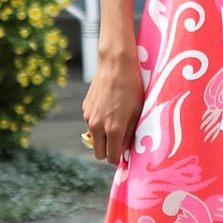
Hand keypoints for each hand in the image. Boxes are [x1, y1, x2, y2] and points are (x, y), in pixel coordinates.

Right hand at [82, 45, 143, 164]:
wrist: (116, 64)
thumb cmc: (132, 87)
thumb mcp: (138, 112)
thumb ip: (131, 133)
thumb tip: (127, 149)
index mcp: (114, 129)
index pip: (112, 158)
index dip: (119, 159)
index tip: (125, 154)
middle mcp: (98, 126)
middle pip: (99, 154)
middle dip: (109, 152)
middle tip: (120, 143)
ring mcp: (89, 117)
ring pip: (94, 139)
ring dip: (103, 138)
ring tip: (116, 122)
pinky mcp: (85, 109)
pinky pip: (91, 125)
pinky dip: (98, 124)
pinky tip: (109, 109)